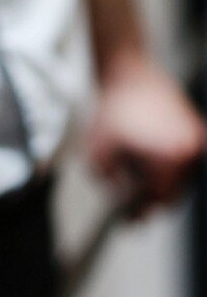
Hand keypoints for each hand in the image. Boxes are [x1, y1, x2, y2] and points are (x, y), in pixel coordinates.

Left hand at [88, 49, 205, 214]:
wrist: (128, 75)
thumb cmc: (112, 113)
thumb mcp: (98, 157)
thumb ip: (111, 188)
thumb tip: (126, 208)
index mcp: (171, 158)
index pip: (159, 201)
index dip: (141, 212)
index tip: (127, 221)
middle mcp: (190, 150)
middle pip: (173, 196)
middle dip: (151, 203)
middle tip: (132, 212)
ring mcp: (197, 140)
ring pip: (181, 182)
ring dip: (160, 186)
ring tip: (136, 181)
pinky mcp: (198, 131)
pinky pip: (185, 165)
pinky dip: (169, 171)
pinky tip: (149, 168)